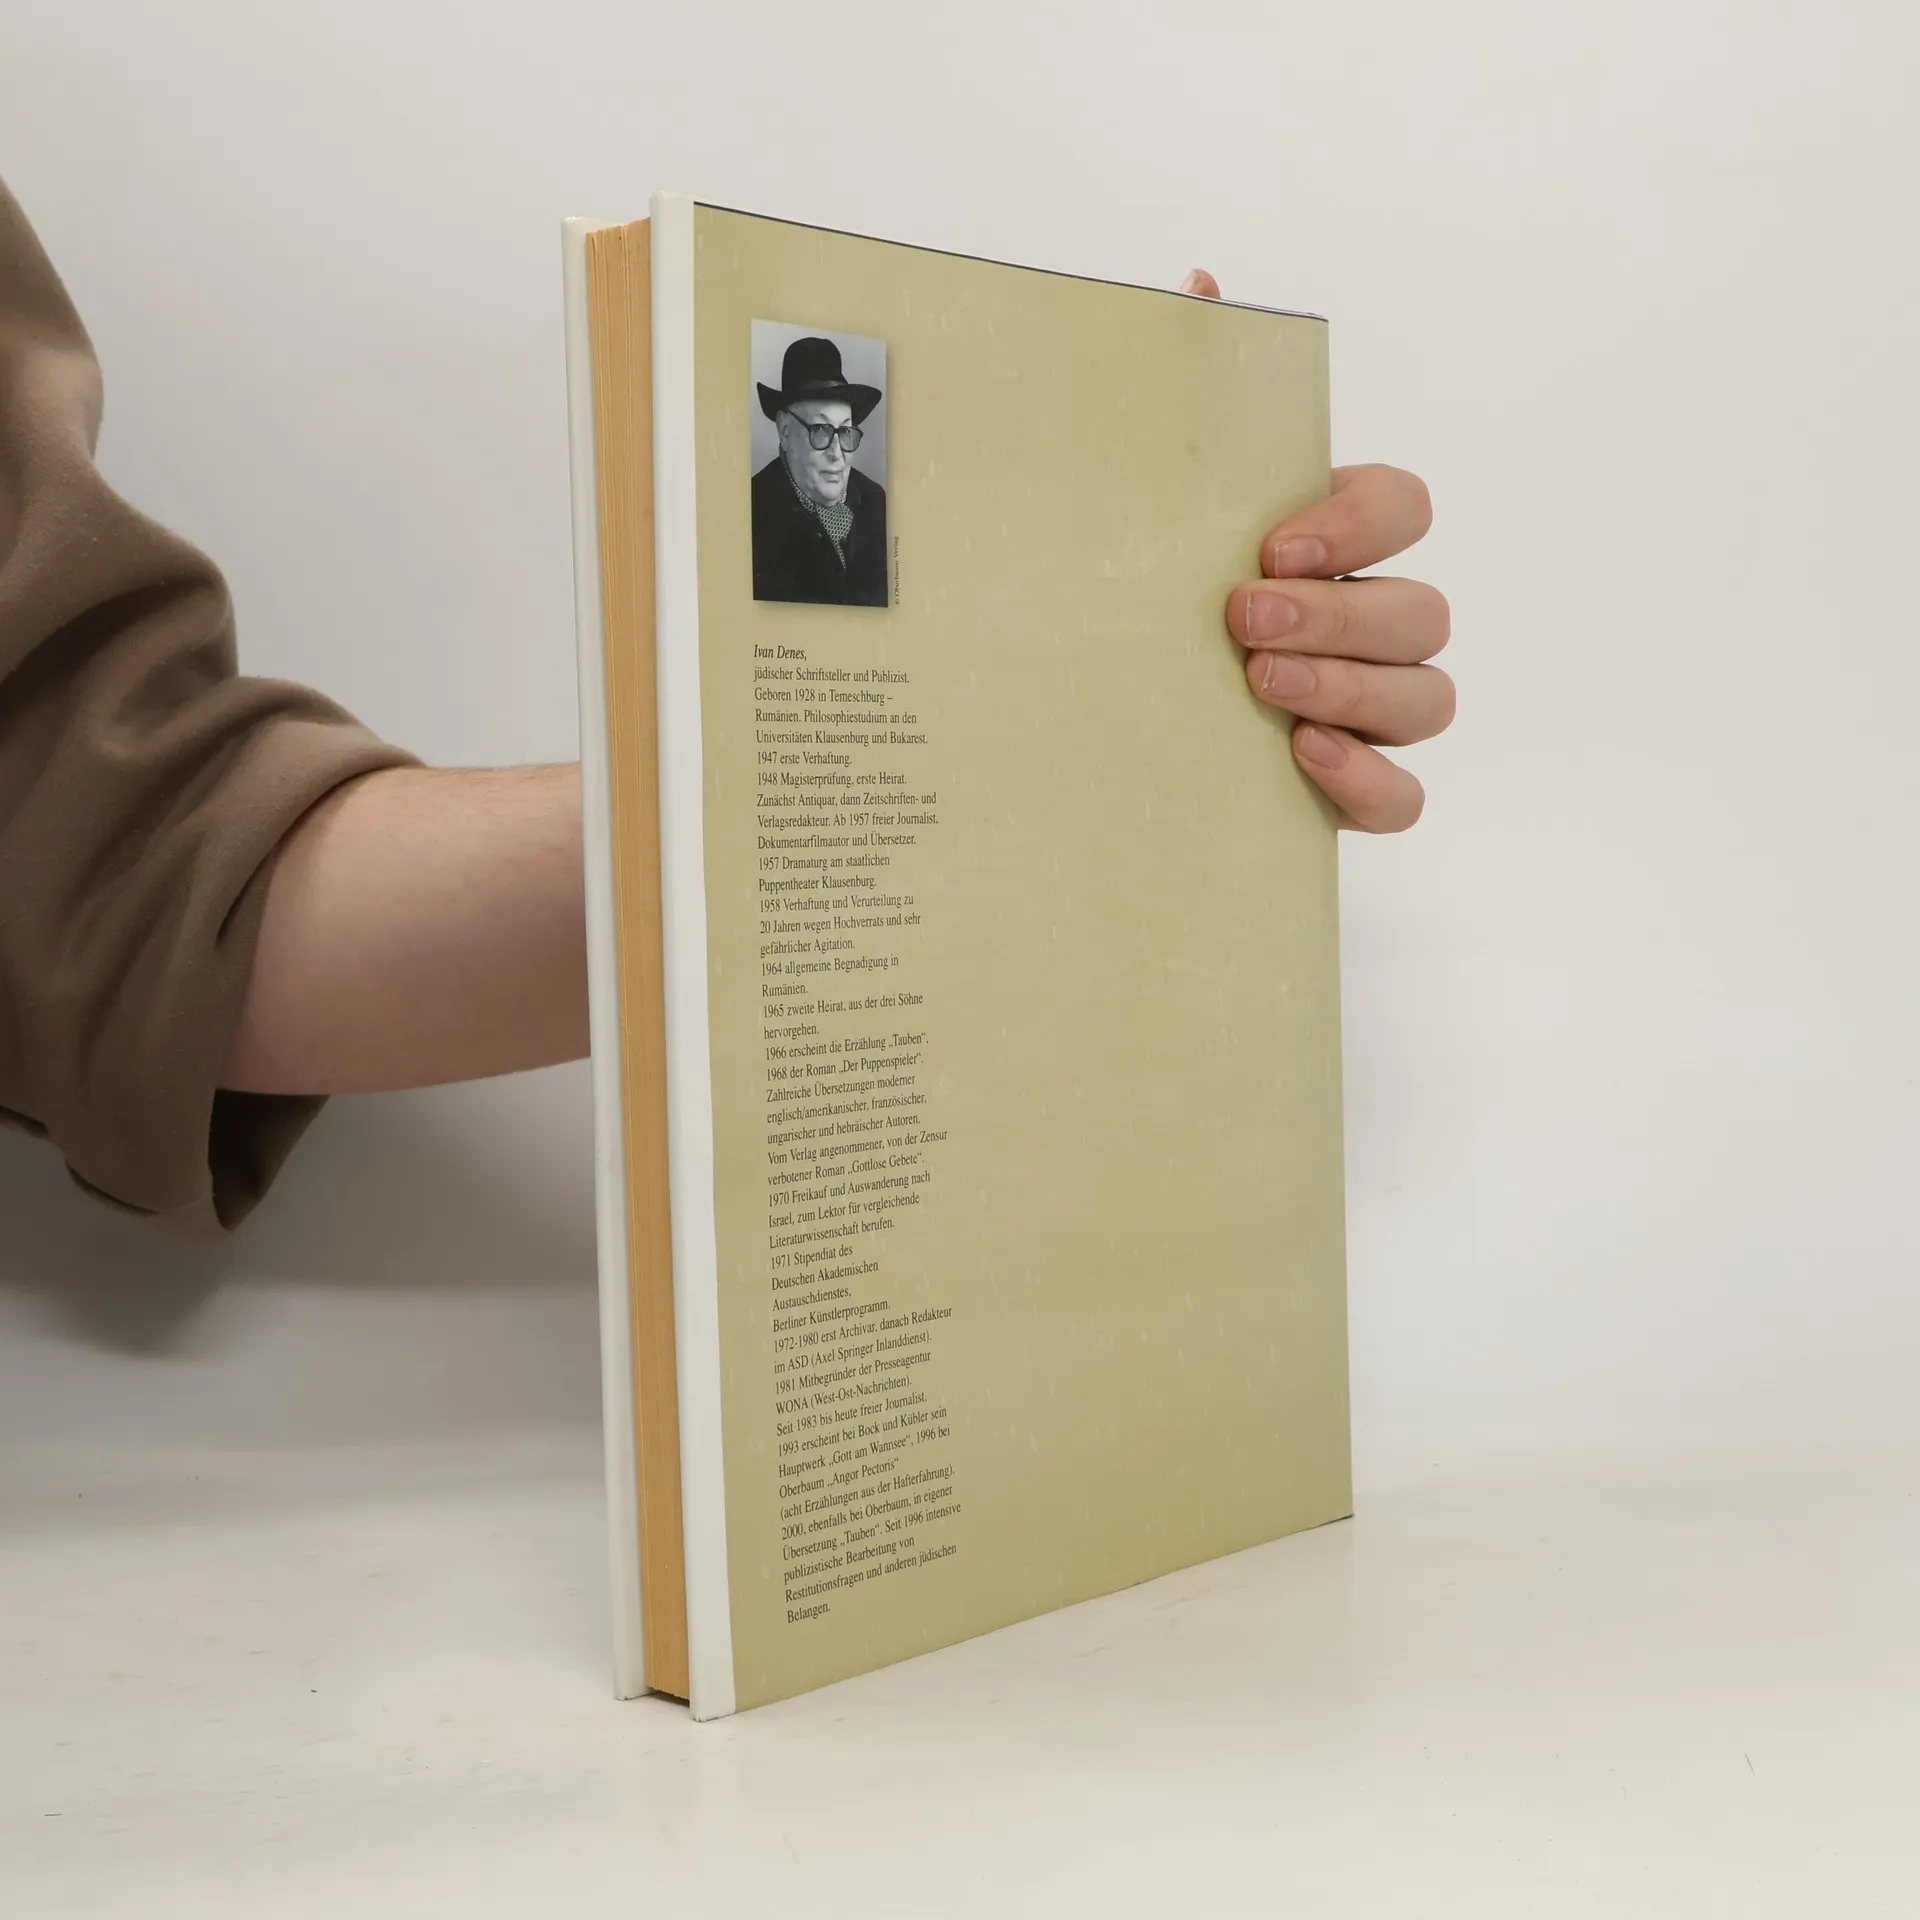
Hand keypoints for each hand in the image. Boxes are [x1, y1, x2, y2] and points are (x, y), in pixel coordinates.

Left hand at [1183, 269, 1452, 832]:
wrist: (1101, 716)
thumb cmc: (1146, 593)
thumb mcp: (1155, 499)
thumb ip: (1187, 392)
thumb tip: (1201, 284)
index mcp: (1336, 544)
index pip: (1405, 507)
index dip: (1358, 523)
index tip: (1272, 545)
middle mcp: (1373, 622)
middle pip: (1420, 610)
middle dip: (1340, 612)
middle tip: (1242, 619)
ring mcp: (1373, 711)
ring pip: (1427, 697)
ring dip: (1352, 688)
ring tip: (1262, 686)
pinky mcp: (1353, 790)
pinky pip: (1407, 796)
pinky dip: (1370, 780)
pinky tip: (1303, 756)